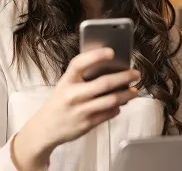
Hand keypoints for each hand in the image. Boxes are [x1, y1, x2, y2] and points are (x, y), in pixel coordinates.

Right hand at [11, 47, 139, 169]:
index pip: (80, 63)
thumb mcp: (65, 85)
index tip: (112, 52)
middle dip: (124, 77)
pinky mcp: (87, 124)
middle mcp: (72, 95)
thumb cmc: (59, 103)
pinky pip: (109, 113)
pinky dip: (118, 108)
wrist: (46, 128)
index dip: (96, 56)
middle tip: (136, 73)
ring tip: (135, 91)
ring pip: (111, 100)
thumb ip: (82, 78)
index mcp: (66, 81)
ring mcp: (80, 111)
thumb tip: (110, 70)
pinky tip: (121, 104)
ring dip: (126, 95)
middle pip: (103, 83)